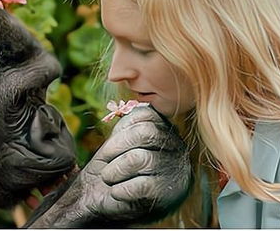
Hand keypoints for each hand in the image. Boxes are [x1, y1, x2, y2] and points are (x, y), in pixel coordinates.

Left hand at [27, 106, 190, 227]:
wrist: (110, 199)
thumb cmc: (114, 166)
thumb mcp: (121, 138)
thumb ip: (129, 118)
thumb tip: (126, 80)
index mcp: (163, 130)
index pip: (146, 117)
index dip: (122, 132)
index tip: (108, 150)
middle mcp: (174, 146)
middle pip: (144, 133)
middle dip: (116, 148)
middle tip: (105, 162)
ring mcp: (174, 169)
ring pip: (139, 158)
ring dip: (115, 171)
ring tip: (110, 178)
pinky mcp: (168, 192)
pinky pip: (141, 184)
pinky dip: (121, 189)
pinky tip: (118, 192)